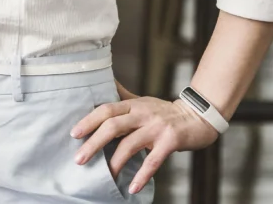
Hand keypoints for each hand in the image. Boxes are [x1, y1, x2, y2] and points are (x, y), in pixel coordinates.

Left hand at [70, 94, 219, 194]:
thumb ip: (124, 96)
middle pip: (113, 126)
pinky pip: (153, 161)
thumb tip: (106, 84)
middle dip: (94, 143)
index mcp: (134, 104)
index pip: (106, 109)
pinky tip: (133, 188)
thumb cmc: (165, 112)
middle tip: (79, 159)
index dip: (89, 120)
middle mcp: (143, 113)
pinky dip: (142, 176)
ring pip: (129, 144)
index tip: (74, 134)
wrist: (198, 117)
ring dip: (115, 163)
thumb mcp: (143, 101)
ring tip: (105, 177)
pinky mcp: (170, 141)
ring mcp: (157, 127)